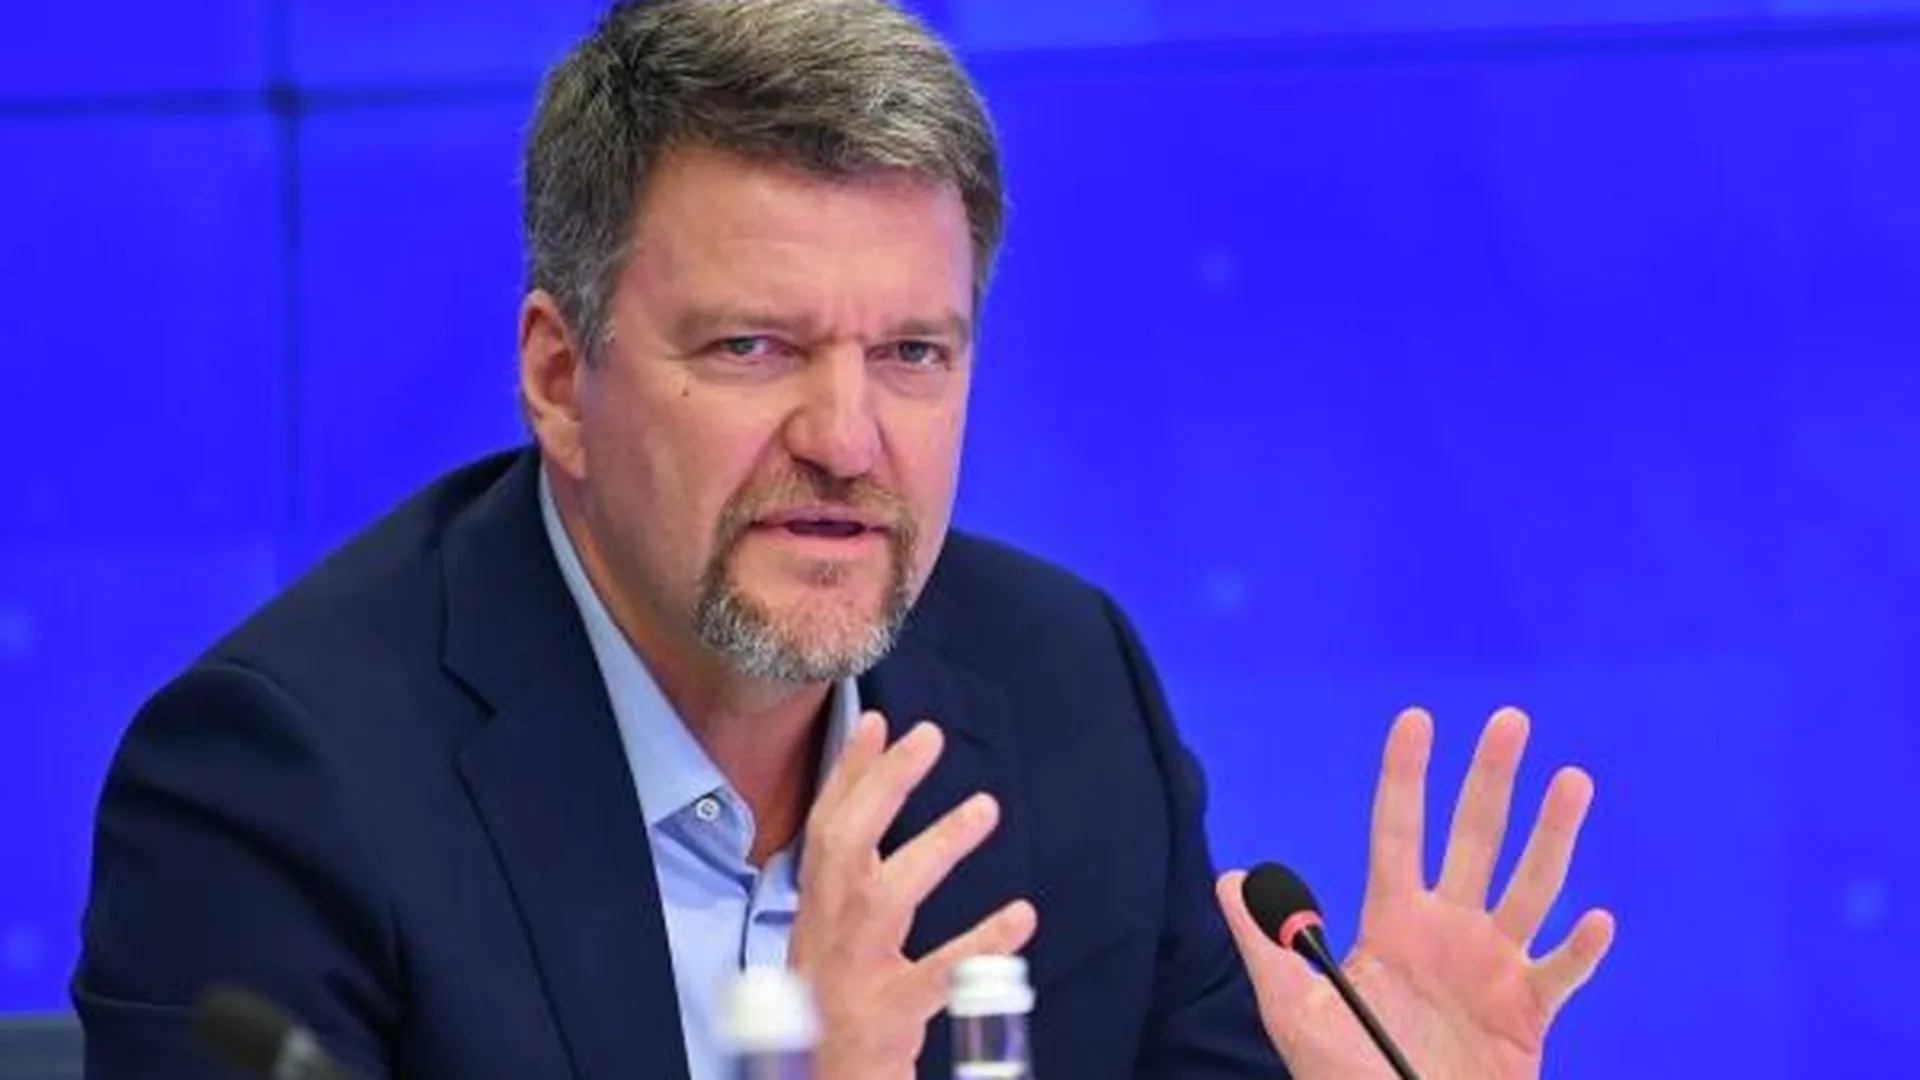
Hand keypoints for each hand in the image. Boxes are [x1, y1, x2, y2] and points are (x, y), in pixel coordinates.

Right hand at [789, 710, 1037, 1079]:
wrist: (826, 1076)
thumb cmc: (835, 1001)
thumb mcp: (829, 932)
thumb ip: (848, 874)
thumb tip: (868, 799)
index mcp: (815, 909)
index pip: (826, 827)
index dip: (848, 773)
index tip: (877, 723)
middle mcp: (827, 931)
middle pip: (846, 845)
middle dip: (884, 784)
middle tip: (930, 735)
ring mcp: (854, 973)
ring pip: (888, 898)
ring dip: (935, 846)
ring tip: (985, 807)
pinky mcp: (888, 1014)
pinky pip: (938, 975)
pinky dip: (980, 943)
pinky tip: (1021, 916)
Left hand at [1217, 707, 1614, 1079]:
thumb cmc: (1344, 1077)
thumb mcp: (1295, 1011)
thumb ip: (1267, 945)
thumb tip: (1229, 879)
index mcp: (1393, 921)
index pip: (1398, 831)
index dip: (1405, 776)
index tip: (1416, 719)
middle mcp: (1448, 930)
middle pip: (1475, 839)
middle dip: (1491, 779)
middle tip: (1511, 719)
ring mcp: (1493, 967)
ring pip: (1530, 887)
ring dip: (1552, 835)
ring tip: (1573, 780)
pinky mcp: (1527, 1013)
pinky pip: (1559, 973)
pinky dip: (1579, 950)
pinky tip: (1595, 920)